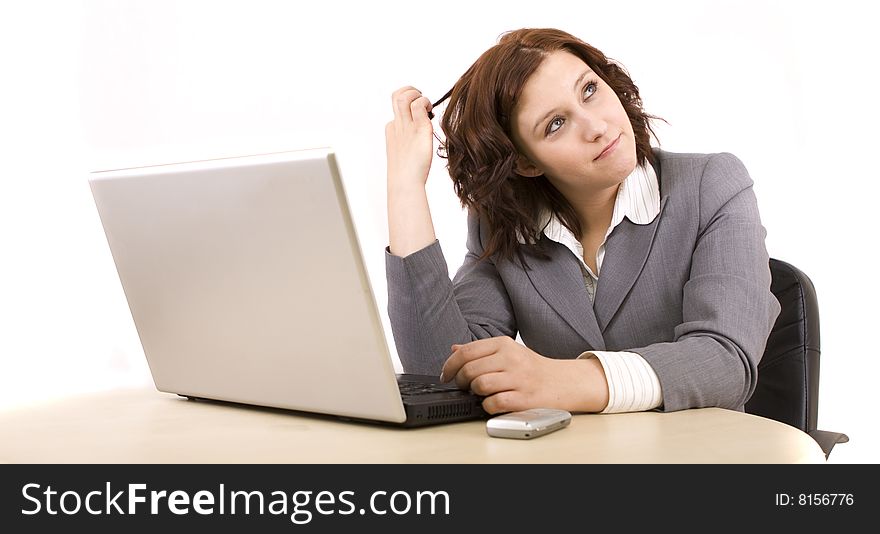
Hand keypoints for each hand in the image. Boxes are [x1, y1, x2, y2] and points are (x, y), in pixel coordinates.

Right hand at [385, 86, 434, 187]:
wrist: (405, 182)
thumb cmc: (408, 174)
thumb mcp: (406, 154)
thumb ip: (411, 143)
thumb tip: (420, 139)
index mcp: (393, 131)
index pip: (396, 110)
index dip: (408, 107)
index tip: (419, 112)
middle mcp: (398, 125)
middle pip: (396, 96)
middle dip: (408, 91)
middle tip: (421, 99)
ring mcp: (406, 126)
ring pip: (403, 96)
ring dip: (416, 94)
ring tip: (427, 105)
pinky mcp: (418, 128)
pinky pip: (418, 105)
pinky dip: (425, 102)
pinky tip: (431, 112)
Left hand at [439, 336, 609, 413]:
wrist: (563, 382)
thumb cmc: (532, 368)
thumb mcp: (508, 351)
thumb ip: (481, 350)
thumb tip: (454, 349)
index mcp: (504, 344)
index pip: (466, 351)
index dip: (450, 365)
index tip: (446, 375)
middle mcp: (511, 358)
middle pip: (470, 369)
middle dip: (460, 381)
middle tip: (463, 386)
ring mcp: (518, 378)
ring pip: (480, 385)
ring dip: (474, 393)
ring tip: (479, 394)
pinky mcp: (524, 398)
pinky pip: (494, 403)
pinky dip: (487, 406)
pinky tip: (491, 403)